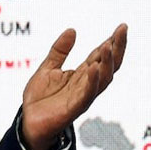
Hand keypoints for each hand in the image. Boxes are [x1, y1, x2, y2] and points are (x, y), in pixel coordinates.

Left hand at [21, 24, 127, 149]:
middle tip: (122, 30)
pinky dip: (92, 81)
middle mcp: (86, 84)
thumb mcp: (47, 68)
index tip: (122, 27)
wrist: (28, 122)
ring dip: (107, 63)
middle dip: (117, 48)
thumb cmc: (40, 98)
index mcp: (81, 74)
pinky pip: (87, 94)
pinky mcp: (74, 108)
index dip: (111, 42)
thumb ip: (59, 51)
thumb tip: (72, 30)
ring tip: (108, 46)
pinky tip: (94, 68)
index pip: (100, 56)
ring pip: (102, 79)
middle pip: (108, 65)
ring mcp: (82, 96)